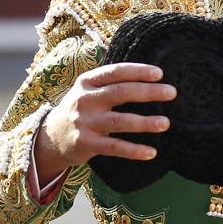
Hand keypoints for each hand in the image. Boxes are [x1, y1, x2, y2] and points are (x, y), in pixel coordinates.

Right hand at [34, 63, 175, 181]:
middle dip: (148, 92)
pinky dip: (134, 150)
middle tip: (171, 92)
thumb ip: (111, 83)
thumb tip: (150, 78)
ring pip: (120, 121)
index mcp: (87, 81)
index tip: (159, 73)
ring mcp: (85, 122)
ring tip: (165, 123)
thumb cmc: (81, 109)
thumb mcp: (88, 90)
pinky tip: (151, 152)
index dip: (138, 71)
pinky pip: (114, 147)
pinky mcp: (86, 143)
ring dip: (145, 122)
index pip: (115, 72)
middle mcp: (85, 100)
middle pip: (120, 92)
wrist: (51, 136)